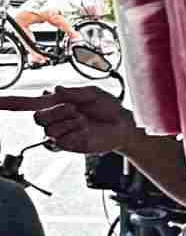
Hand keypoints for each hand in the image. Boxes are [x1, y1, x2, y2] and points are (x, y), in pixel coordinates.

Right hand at [0, 84, 135, 155]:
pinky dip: (75, 134)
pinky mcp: (70, 145)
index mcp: (55, 103)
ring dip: (68, 123)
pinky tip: (86, 131)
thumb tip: (55, 90)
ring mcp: (62, 133)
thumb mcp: (93, 93)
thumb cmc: (109, 108)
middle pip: (37, 118)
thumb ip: (74, 92)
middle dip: (56, 112)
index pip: (25, 103)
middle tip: (76, 110)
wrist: (124, 125)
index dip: (7, 102)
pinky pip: (62, 141)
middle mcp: (55, 118)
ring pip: (49, 130)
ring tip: (84, 121)